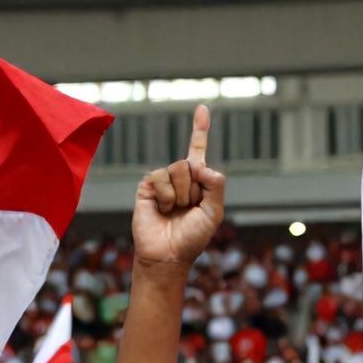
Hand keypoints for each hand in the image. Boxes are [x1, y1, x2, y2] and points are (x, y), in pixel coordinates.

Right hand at [132, 105, 224, 267]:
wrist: (169, 255)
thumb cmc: (192, 238)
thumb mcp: (214, 212)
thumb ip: (215, 185)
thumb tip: (200, 164)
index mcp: (198, 182)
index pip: (197, 150)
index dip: (200, 129)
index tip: (202, 107)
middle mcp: (179, 178)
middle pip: (192, 163)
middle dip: (195, 189)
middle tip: (188, 209)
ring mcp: (162, 181)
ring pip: (178, 170)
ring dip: (181, 195)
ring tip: (174, 211)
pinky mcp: (147, 186)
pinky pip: (161, 178)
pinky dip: (166, 197)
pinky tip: (162, 210)